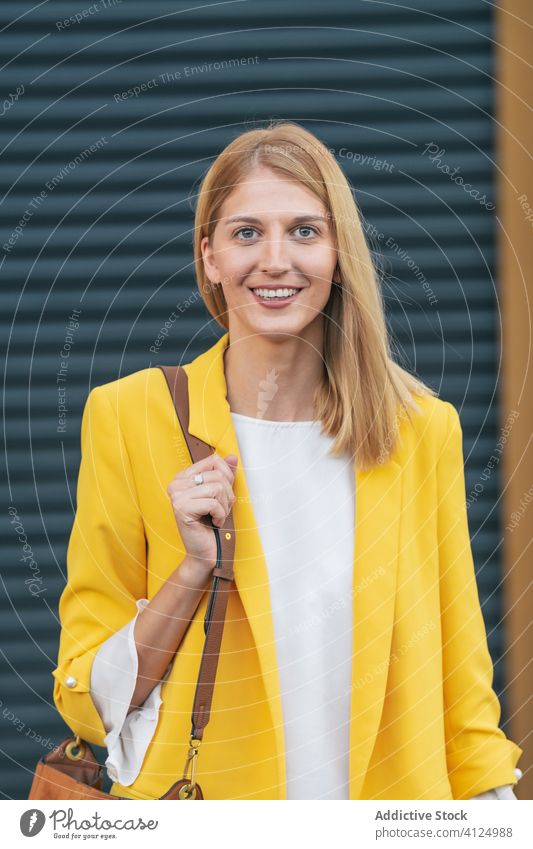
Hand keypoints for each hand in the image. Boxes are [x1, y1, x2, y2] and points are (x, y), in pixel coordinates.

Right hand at [167, 453, 237, 571]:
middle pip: (217, 474)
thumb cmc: (213, 523)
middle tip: (221, 510)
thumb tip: (232, 456)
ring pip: (217, 487)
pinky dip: (220, 514)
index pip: (214, 460)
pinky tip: (214, 522)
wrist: (206, 552)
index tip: (224, 495)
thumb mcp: (221, 495)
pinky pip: (213, 502)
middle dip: (228, 495)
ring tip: (218, 516)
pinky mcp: (181, 508)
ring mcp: (176, 495)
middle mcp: (176, 483)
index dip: (228, 477)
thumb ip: (225, 475)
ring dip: (224, 506)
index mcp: (184, 476)